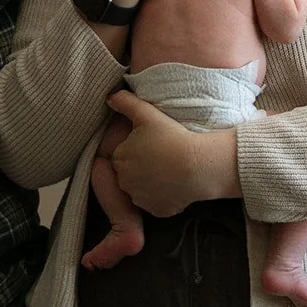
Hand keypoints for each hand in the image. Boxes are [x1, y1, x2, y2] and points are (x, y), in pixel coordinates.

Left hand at [106, 91, 239, 216]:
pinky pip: (157, 202)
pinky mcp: (157, 210)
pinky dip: (163, 196)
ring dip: (151, 181)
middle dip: (142, 166)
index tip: (153, 143)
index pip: (123, 153)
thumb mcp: (147, 113)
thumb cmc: (171, 137)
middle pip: (130, 172)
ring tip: (170, 169)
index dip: (138, 148)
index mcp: (119, 158)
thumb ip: (125, 102)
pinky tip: (175, 183)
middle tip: (163, 155)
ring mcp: (140, 198)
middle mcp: (125, 182)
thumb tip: (110, 97)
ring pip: (143, 188)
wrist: (197, 165)